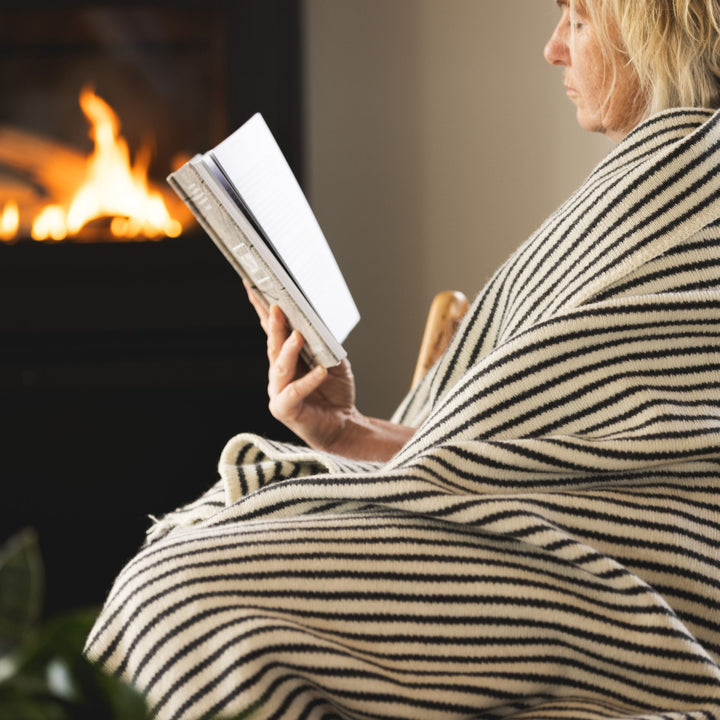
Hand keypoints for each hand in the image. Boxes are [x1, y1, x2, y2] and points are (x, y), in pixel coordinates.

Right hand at [245, 283, 357, 452]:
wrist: (342, 425)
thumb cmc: (335, 393)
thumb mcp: (334, 361)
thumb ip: (324, 344)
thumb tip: (319, 322)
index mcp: (286, 358)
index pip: (272, 330)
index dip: (263, 310)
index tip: (254, 287)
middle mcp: (278, 373)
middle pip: (272, 344)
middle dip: (273, 324)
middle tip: (276, 305)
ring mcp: (278, 391)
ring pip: (279, 367)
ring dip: (287, 349)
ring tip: (297, 335)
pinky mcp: (285, 409)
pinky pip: (293, 392)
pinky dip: (307, 381)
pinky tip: (320, 372)